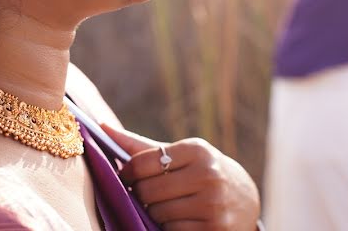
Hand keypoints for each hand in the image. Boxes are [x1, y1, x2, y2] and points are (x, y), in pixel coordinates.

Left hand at [103, 124, 260, 230]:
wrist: (246, 200)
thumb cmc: (203, 172)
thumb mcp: (182, 154)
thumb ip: (142, 147)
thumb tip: (101, 126)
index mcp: (196, 150)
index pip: (143, 162)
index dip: (127, 172)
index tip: (126, 177)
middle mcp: (207, 174)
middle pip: (147, 191)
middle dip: (140, 195)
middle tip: (145, 194)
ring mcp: (212, 204)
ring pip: (157, 213)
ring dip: (154, 213)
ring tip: (166, 206)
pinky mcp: (214, 228)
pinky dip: (169, 227)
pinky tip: (180, 219)